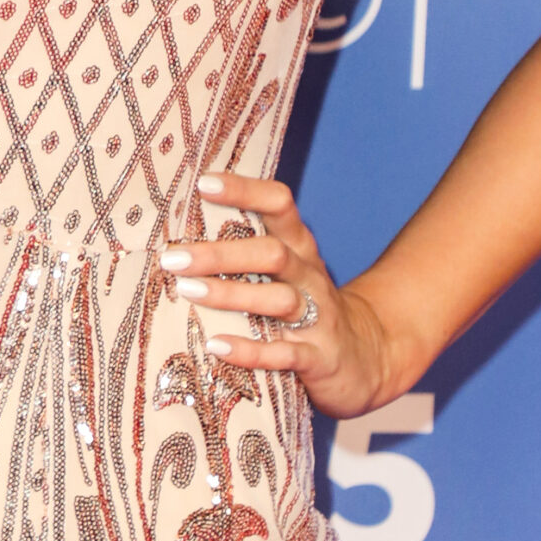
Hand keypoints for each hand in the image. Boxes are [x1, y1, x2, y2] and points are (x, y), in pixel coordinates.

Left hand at [160, 172, 402, 419]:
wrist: (367, 358)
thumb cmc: (305, 307)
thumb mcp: (284, 272)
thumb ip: (244, 251)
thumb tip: (177, 235)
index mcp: (298, 247)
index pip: (279, 205)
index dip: (245, 191)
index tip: (203, 183)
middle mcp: (309, 276)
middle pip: (272, 253)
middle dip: (221, 254)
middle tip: (173, 258)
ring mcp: (318, 317)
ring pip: (279, 299)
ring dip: (231, 295)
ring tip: (188, 292)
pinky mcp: (320, 357)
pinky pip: (286, 352)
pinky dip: (252, 351)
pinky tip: (218, 345)